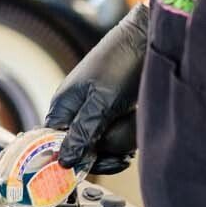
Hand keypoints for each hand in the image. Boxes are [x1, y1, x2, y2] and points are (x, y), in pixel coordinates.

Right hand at [44, 2, 149, 173]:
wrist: (149, 39)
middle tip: (121, 156)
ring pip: (103, 143)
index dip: (72, 158)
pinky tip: (137, 127)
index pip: (56, 145)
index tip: (90, 167)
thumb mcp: (101, 102)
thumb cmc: (121, 62)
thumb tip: (65, 161)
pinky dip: (128, 134)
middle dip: (104, 152)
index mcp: (63, 106)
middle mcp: (77, 111)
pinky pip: (117, 133)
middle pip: (83, 149)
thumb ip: (83, 132)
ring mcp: (96, 110)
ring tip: (133, 130)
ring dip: (120, 142)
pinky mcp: (114, 110)